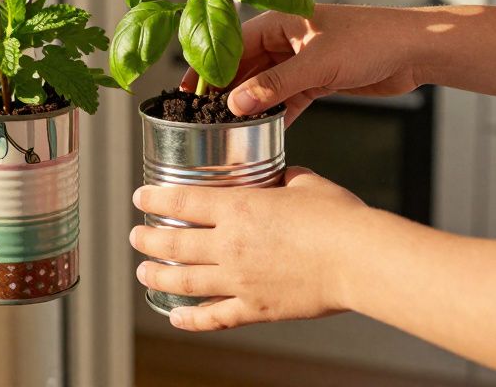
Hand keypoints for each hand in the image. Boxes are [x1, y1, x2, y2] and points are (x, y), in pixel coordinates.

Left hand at [130, 167, 366, 330]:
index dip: (155, 199)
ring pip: (184, 280)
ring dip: (158, 275)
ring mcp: (239, 280)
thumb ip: (286, 179)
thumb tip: (284, 177)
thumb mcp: (306, 183)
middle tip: (137, 237)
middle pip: (173, 243)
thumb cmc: (338, 218)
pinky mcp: (255, 308)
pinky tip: (175, 317)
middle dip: (148, 240)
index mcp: (238, 208)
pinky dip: (190, 319)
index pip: (181, 201)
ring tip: (144, 272)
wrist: (358, 259)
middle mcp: (230, 245)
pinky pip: (214, 317)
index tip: (140, 197)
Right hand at [180, 4, 423, 123]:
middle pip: (242, 68)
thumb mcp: (317, 63)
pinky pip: (285, 99)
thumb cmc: (370, 39)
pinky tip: (261, 134)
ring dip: (249, 107)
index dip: (206, 69)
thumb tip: (235, 105)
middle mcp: (283, 39)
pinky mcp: (315, 79)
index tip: (187, 95)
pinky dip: (274, 115)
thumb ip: (274, 86)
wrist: (413, 49)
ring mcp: (299, 60)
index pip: (229, 44)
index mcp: (277, 21)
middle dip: (224, 92)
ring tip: (228, 130)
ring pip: (262, 86)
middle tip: (203, 119)